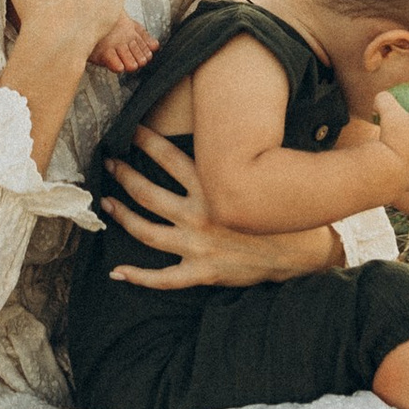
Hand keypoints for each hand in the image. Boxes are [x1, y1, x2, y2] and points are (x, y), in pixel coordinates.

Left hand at [102, 130, 342, 288]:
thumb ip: (228, 162)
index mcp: (213, 186)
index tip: (129, 130)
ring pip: (146, 231)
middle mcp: (200, 214)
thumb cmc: (278, 210)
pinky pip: (162, 278)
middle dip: (123, 175)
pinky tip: (117, 271)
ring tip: (107, 204)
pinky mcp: (202, 272)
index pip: (169, 157)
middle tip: (109, 163)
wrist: (302, 251)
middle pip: (147, 192)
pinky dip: (137, 276)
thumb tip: (214, 134)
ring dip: (122, 216)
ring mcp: (198, 246)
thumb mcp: (255, 177)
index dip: (145, 140)